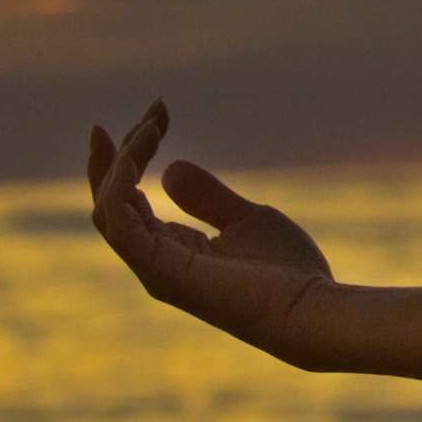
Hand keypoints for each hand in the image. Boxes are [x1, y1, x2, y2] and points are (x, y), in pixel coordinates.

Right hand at [88, 100, 339, 367]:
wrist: (311, 309)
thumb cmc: (287, 272)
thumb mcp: (246, 219)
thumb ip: (207, 197)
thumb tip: (169, 168)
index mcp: (170, 251)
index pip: (128, 200)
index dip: (134, 155)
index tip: (157, 113)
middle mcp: (154, 261)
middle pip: (111, 201)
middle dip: (120, 153)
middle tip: (152, 112)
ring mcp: (155, 270)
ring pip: (109, 209)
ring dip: (122, 162)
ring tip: (152, 126)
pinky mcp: (163, 274)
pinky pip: (121, 227)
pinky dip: (118, 188)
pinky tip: (136, 156)